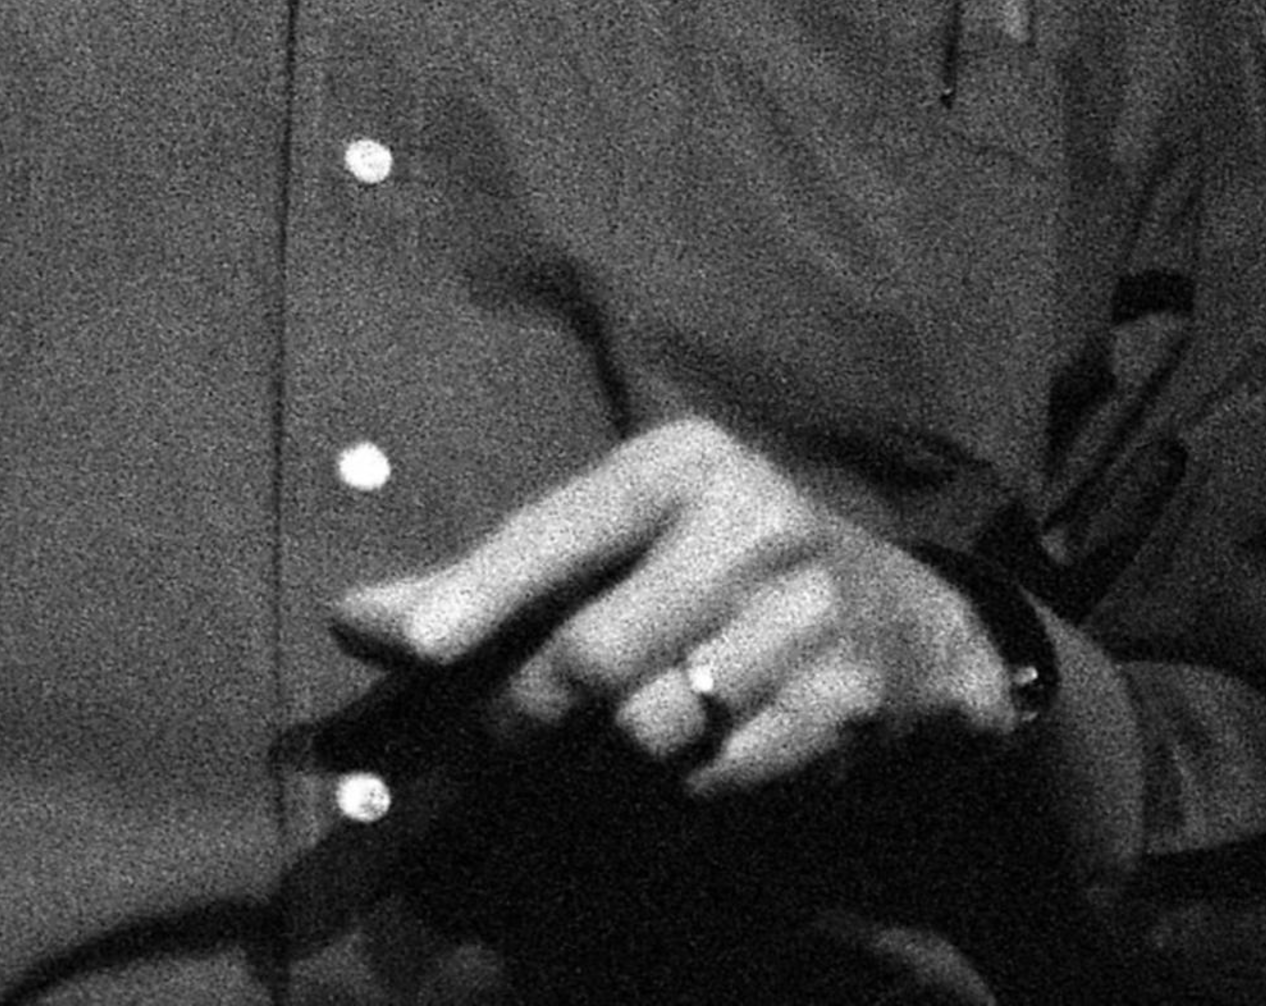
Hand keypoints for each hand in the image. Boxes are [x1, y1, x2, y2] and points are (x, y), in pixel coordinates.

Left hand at [332, 420, 1018, 799]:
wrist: (912, 626)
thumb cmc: (716, 564)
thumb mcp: (620, 534)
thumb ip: (486, 577)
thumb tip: (353, 619)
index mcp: (680, 466)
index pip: (560, 531)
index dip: (482, 593)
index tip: (416, 645)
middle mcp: (752, 528)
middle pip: (592, 658)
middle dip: (518, 721)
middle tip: (481, 753)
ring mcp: (805, 624)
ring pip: (646, 735)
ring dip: (592, 769)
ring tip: (580, 761)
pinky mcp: (840, 711)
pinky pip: (710, 785)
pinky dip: (666, 799)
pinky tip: (666, 777)